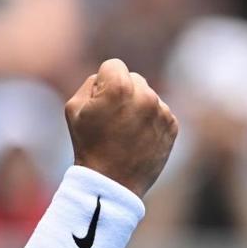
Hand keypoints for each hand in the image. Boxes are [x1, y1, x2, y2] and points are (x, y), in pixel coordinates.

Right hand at [65, 59, 178, 197]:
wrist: (111, 182)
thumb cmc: (88, 144)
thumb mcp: (73, 108)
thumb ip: (91, 82)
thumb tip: (108, 77)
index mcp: (119, 87)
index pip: (113, 65)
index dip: (103, 83)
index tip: (100, 103)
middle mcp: (145, 95)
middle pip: (133, 78)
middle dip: (123, 91)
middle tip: (112, 118)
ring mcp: (161, 110)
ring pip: (148, 95)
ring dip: (137, 106)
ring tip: (124, 131)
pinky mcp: (172, 125)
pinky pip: (159, 111)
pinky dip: (150, 121)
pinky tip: (137, 138)